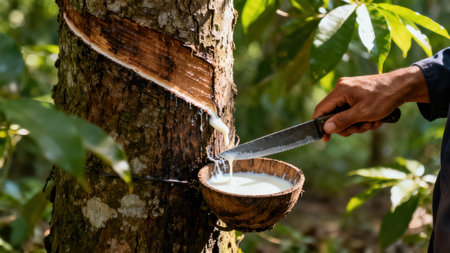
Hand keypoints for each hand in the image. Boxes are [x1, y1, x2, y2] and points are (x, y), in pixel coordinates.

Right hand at [313, 66, 428, 141]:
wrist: (404, 86)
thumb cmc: (384, 97)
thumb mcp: (362, 113)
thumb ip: (342, 121)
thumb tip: (326, 129)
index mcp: (340, 90)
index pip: (321, 109)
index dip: (321, 125)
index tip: (325, 139)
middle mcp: (342, 89)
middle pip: (334, 115)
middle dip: (348, 126)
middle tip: (360, 128)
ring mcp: (350, 92)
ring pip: (345, 116)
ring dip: (358, 124)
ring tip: (372, 122)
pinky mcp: (358, 95)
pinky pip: (354, 111)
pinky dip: (363, 118)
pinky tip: (375, 118)